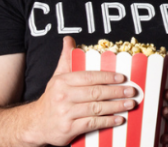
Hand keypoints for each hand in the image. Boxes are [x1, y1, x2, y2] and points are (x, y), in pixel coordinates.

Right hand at [23, 36, 138, 145]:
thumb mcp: (57, 78)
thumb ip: (66, 59)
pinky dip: (107, 121)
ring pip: (96, 108)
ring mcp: (66, 113)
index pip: (89, 77)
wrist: (36, 124)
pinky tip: (119, 119)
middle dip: (116, 92)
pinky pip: (92, 124)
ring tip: (129, 104)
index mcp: (62, 82)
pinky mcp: (69, 129)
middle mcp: (63, 97)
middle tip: (131, 91)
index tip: (122, 78)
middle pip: (95, 93)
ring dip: (116, 106)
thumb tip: (69, 40)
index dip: (107, 77)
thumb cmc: (52, 99)